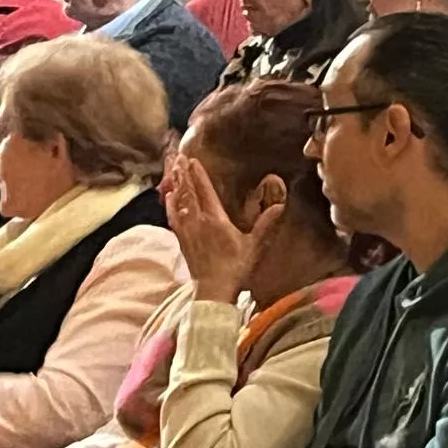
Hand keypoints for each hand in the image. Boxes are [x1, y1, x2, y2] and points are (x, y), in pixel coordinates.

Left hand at [163, 154, 279, 303]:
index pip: (205, 191)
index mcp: (215, 220)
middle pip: (188, 192)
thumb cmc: (235, 268)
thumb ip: (265, 224)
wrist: (213, 290)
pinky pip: (173, 217)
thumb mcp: (254, 245)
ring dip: (176, 185)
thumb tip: (280, 205)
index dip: (198, 175)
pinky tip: (168, 196)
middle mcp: (198, 222)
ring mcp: (187, 231)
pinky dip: (170, 204)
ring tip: (172, 170)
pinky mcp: (182, 240)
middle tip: (178, 157)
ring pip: (179, 202)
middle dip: (183, 174)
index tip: (192, 160)